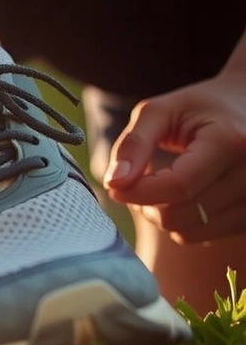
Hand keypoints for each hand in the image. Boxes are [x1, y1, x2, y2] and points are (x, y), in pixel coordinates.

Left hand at [104, 73, 245, 243]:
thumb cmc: (199, 107)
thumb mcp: (161, 112)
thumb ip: (134, 144)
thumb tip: (114, 183)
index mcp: (231, 142)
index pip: (178, 187)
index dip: (138, 192)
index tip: (116, 185)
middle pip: (179, 216)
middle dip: (148, 204)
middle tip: (145, 180)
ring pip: (189, 233)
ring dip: (165, 215)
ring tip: (167, 185)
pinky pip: (204, 237)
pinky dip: (186, 221)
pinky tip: (190, 195)